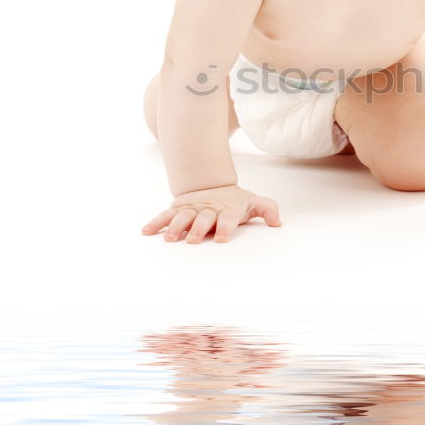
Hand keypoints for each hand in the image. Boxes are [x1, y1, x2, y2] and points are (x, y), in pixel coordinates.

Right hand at [142, 185, 281, 243]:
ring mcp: (191, 208)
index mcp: (227, 210)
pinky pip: (165, 215)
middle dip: (198, 229)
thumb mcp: (253, 202)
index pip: (227, 219)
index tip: (221, 239)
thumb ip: (267, 209)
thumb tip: (278, 223)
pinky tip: (146, 232)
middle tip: (194, 240)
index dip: (225, 228)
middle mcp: (208, 209)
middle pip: (203, 219)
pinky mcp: (178, 208)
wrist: (212, 184)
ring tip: (170, 238)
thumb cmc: (234, 200)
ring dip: (176, 227)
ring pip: (182, 217)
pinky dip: (155, 222)